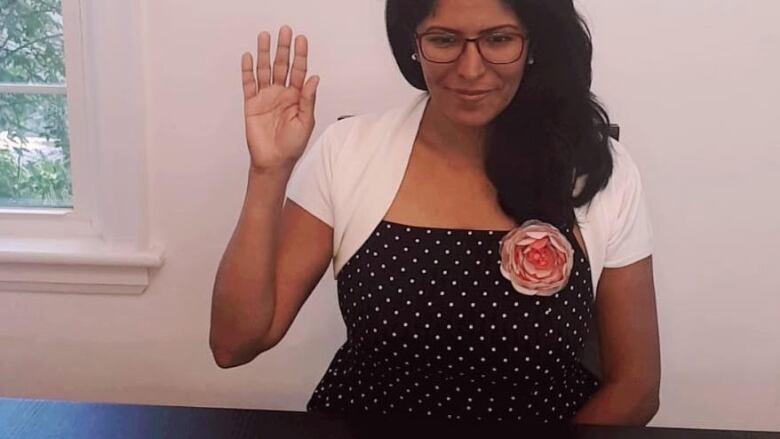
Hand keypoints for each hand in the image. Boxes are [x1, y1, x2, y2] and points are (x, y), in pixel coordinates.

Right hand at [241, 25, 319, 171]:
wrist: (274, 161)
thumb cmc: (292, 146)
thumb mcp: (305, 122)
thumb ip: (308, 100)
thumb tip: (314, 78)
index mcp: (297, 97)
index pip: (299, 71)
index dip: (300, 55)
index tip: (301, 40)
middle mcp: (281, 94)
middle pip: (282, 66)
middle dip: (283, 48)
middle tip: (284, 31)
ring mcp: (266, 97)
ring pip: (265, 70)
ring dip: (265, 54)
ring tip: (265, 37)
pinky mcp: (252, 104)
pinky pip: (249, 84)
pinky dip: (248, 71)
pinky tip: (249, 58)